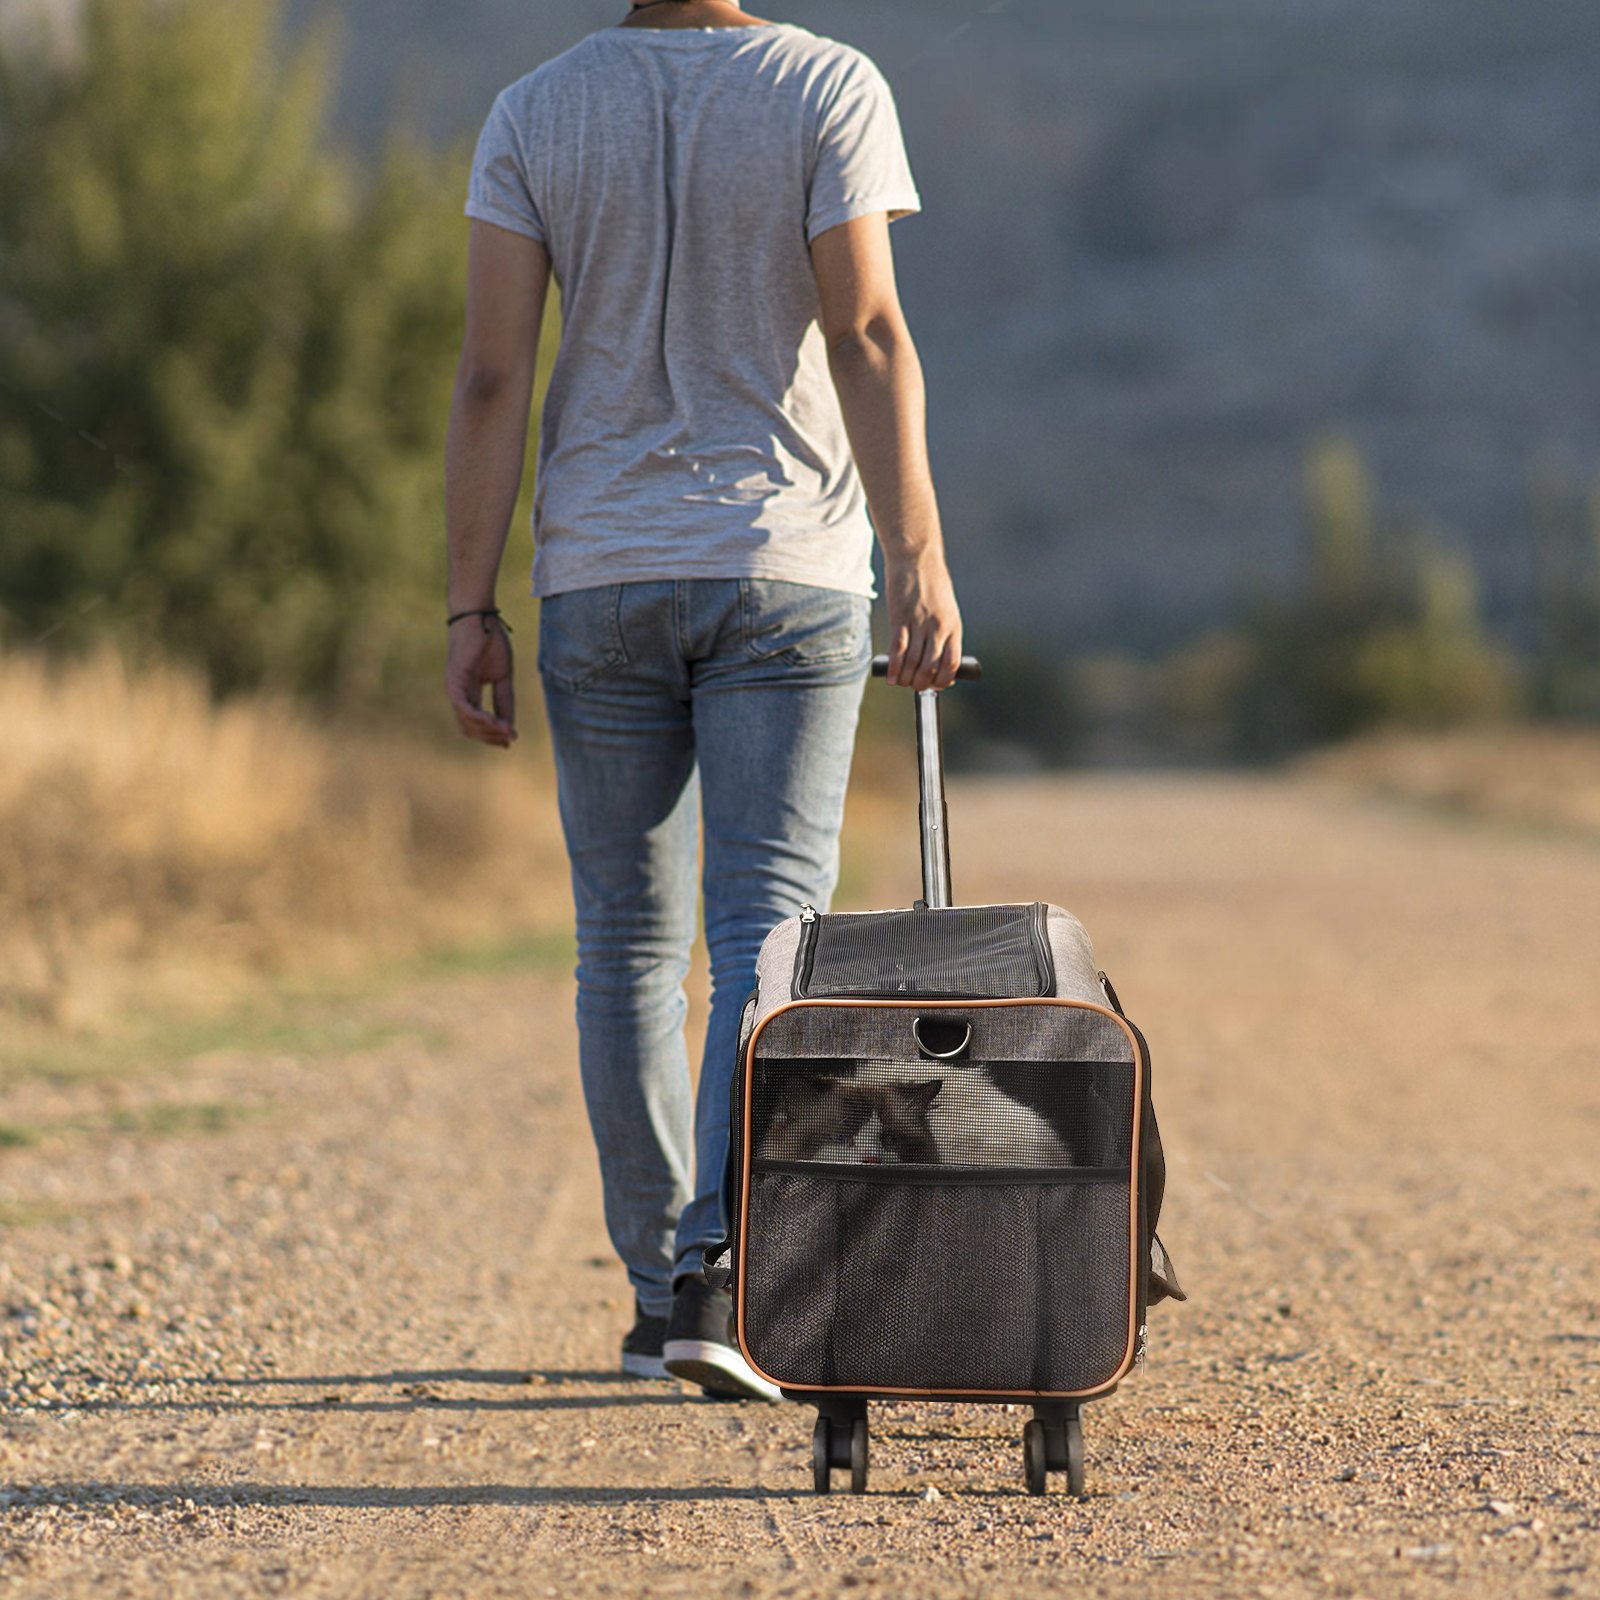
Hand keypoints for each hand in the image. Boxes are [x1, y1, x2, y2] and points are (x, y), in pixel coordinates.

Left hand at [445, 615, 516, 746]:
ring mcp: (454, 688)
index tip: (511, 740)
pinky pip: (464, 707)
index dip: (493, 735)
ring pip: (466, 722)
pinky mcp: (454, 680)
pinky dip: (479, 718)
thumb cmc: (491, 641)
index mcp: (469, 693)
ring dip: (487, 730)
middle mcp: (459, 694)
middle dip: (491, 737)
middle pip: (470, 728)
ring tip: (507, 730)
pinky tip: (494, 721)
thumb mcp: (503, 676)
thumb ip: (504, 699)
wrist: (480, 617)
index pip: (477, 723)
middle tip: (510, 738)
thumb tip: (509, 725)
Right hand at [883, 551, 961, 690]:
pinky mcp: (900, 618)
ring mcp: (919, 623)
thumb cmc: (931, 583)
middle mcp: (938, 627)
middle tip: (914, 686)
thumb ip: (944, 632)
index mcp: (953, 627)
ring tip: (902, 683)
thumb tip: (938, 659)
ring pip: (913, 663)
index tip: (935, 686)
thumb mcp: (946, 608)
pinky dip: (894, 668)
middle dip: (922, 684)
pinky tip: (892, 677)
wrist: (916, 557)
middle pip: (931, 668)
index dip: (944, 681)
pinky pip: (898, 650)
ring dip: (907, 678)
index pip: (952, 664)